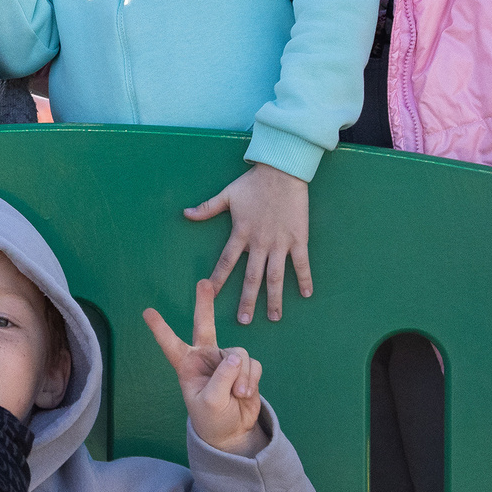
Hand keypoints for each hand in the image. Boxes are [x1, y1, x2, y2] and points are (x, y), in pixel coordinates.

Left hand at [143, 279, 267, 455]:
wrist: (233, 431)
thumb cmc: (211, 418)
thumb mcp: (210, 402)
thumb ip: (222, 377)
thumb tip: (236, 356)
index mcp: (186, 365)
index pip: (170, 344)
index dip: (160, 328)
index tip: (147, 312)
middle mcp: (205, 357)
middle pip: (204, 324)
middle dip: (205, 304)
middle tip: (204, 282)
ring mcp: (225, 360)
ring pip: (239, 354)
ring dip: (241, 376)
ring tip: (237, 394)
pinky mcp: (245, 367)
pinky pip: (252, 364)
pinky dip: (251, 379)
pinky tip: (245, 393)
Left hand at [185, 161, 311, 324]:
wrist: (282, 171)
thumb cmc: (253, 182)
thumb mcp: (227, 194)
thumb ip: (207, 208)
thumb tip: (185, 214)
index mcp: (241, 233)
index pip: (226, 262)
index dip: (218, 279)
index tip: (211, 296)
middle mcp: (260, 242)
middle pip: (252, 277)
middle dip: (247, 300)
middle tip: (244, 320)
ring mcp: (280, 242)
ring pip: (276, 276)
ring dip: (275, 298)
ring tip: (274, 317)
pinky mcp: (298, 238)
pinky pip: (302, 263)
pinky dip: (305, 278)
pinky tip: (306, 294)